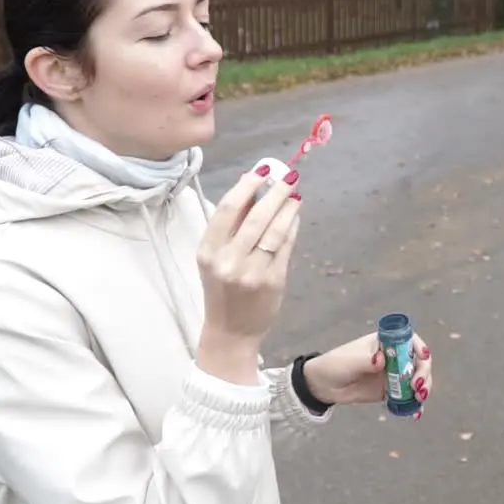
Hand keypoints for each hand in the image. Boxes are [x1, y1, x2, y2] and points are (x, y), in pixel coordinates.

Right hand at [194, 165, 302, 382]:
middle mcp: (229, 261)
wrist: (230, 331)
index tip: (262, 171)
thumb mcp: (215, 258)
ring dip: (288, 208)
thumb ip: (231, 226)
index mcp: (208, 251)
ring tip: (295, 195)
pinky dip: (292, 228)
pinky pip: (286, 246)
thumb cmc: (221, 288)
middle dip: (275, 192)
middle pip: (257, 216)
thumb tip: (252, 188)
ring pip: (276, 230)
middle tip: (289, 176)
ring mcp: (253, 272)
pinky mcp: (273, 281)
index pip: (228, 209)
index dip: (247, 185)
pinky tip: (294, 217)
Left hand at [303, 332, 433, 417]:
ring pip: (417, 379)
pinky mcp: (390, 391)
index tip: (422, 358)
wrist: (324, 385)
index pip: (410, 341)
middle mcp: (393, 357)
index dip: (420, 348)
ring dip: (423, 388)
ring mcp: (393, 374)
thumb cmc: (335, 365)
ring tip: (418, 400)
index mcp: (385, 342)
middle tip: (417, 387)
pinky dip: (414, 404)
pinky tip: (416, 412)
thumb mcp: (350, 361)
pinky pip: (407, 396)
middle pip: (418, 362)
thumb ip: (367, 361)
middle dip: (423, 373)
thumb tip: (381, 360)